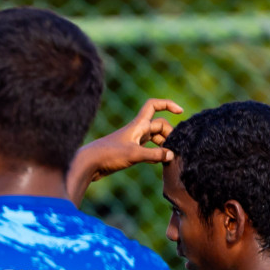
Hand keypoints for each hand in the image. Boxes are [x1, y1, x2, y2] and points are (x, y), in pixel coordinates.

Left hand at [67, 98, 183, 201]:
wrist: (88, 164)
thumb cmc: (109, 155)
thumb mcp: (134, 154)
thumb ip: (154, 155)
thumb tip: (172, 155)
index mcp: (138, 125)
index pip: (154, 105)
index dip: (168, 104)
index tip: (180, 111)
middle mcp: (136, 130)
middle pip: (159, 125)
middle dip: (169, 133)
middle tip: (176, 148)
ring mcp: (133, 141)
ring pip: (154, 138)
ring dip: (163, 145)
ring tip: (171, 157)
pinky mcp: (129, 152)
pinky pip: (147, 149)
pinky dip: (155, 153)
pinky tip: (160, 162)